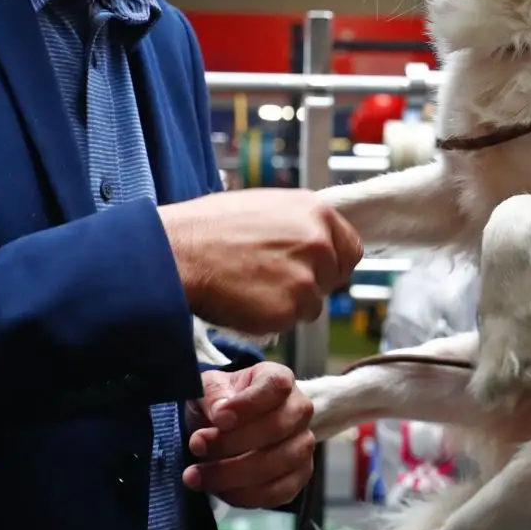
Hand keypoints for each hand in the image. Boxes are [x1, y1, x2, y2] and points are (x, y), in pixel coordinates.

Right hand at [160, 189, 362, 335]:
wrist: (179, 253)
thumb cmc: (210, 228)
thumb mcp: (266, 207)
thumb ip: (299, 224)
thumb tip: (316, 238)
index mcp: (316, 211)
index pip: (351, 248)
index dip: (331, 263)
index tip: (316, 270)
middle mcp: (319, 242)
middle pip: (334, 279)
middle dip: (311, 284)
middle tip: (276, 282)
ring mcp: (307, 277)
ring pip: (313, 304)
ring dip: (290, 304)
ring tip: (254, 288)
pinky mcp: (290, 308)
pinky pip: (290, 322)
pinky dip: (272, 319)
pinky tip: (247, 301)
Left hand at [183, 363, 315, 508]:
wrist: (239, 422)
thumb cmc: (226, 400)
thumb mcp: (211, 386)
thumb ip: (213, 393)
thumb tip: (219, 413)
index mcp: (279, 379)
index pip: (275, 386)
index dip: (247, 404)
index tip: (218, 418)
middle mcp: (299, 409)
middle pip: (276, 428)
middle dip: (230, 443)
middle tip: (196, 446)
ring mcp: (303, 443)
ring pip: (277, 464)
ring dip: (232, 474)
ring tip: (197, 474)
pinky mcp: (300, 475)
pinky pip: (277, 492)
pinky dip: (245, 495)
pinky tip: (219, 489)